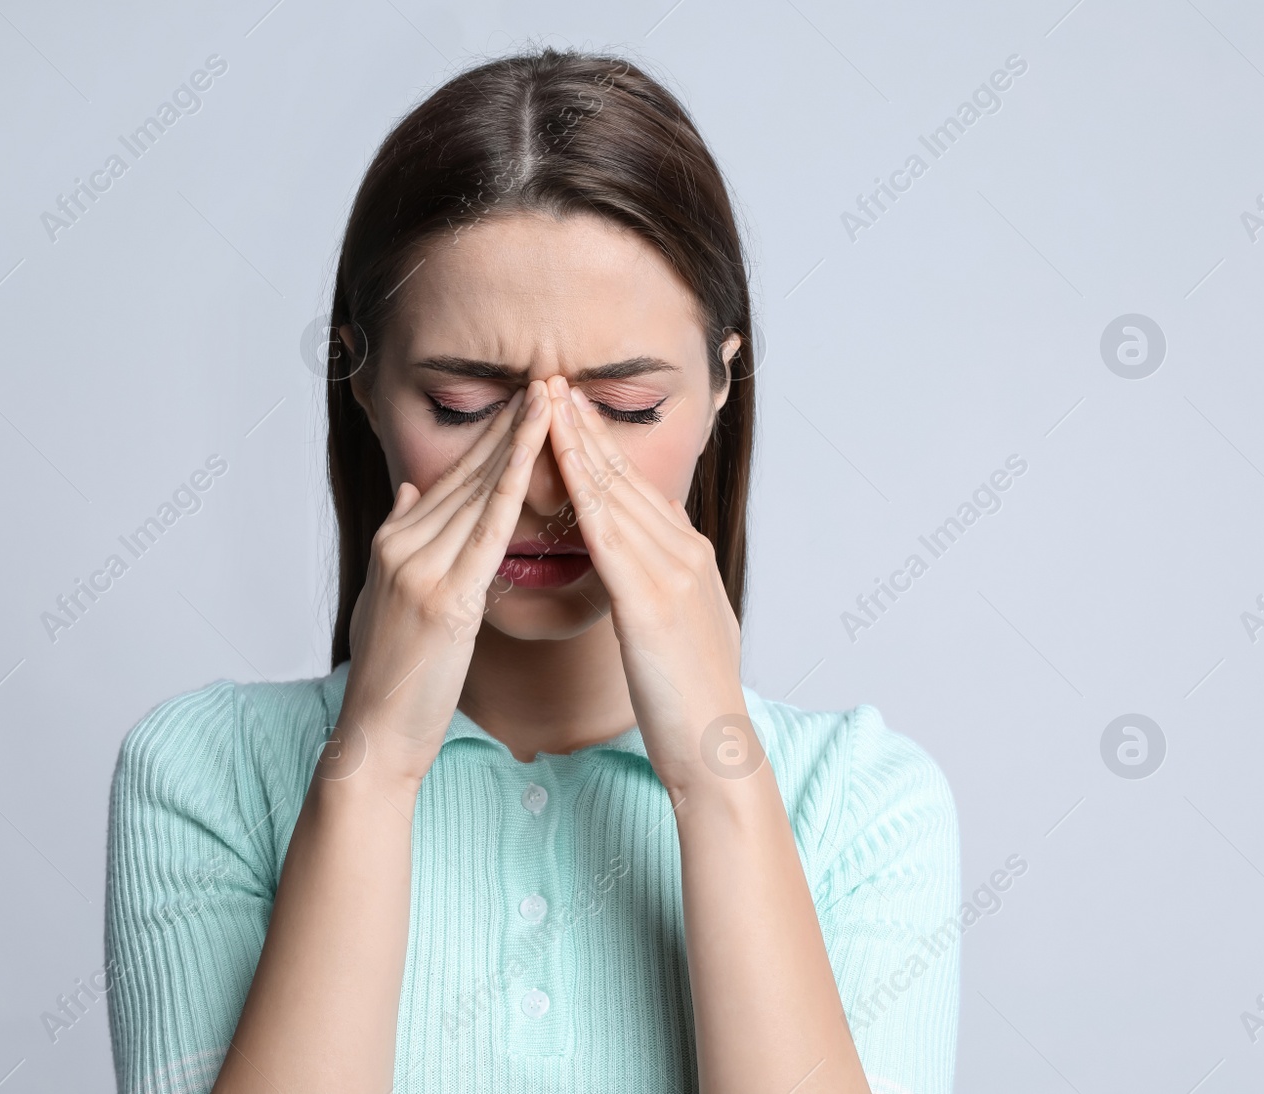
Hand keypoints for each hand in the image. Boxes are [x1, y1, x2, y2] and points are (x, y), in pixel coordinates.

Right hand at [334, 382, 552, 785]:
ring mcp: (419, 569)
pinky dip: (514, 489)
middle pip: (468, 472)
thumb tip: (411, 491)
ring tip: (551, 398)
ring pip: (480, 492)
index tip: (527, 399)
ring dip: (519, 441)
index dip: (493, 435)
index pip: (453, 476)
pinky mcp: (443, 599)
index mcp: (394, 541)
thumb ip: (402, 540)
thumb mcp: (386, 596)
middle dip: (511, 423)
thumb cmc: (394, 676)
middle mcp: (402, 544)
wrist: (376, 735)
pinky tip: (537, 459)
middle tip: (548, 376)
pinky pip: (487, 532)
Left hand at [544, 374, 751, 792]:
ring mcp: (672, 575)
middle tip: (551, 382)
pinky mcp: (651, 603)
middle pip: (628, 477)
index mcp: (690, 560)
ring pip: (617, 494)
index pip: (639, 490)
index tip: (571, 410)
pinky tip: (559, 462)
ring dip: (579, 443)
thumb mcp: (680, 631)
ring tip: (546, 401)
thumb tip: (641, 572)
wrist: (716, 753)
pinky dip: (583, 490)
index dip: (603, 447)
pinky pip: (608, 535)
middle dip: (586, 427)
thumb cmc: (689, 704)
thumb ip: (660, 591)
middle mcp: (685, 555)